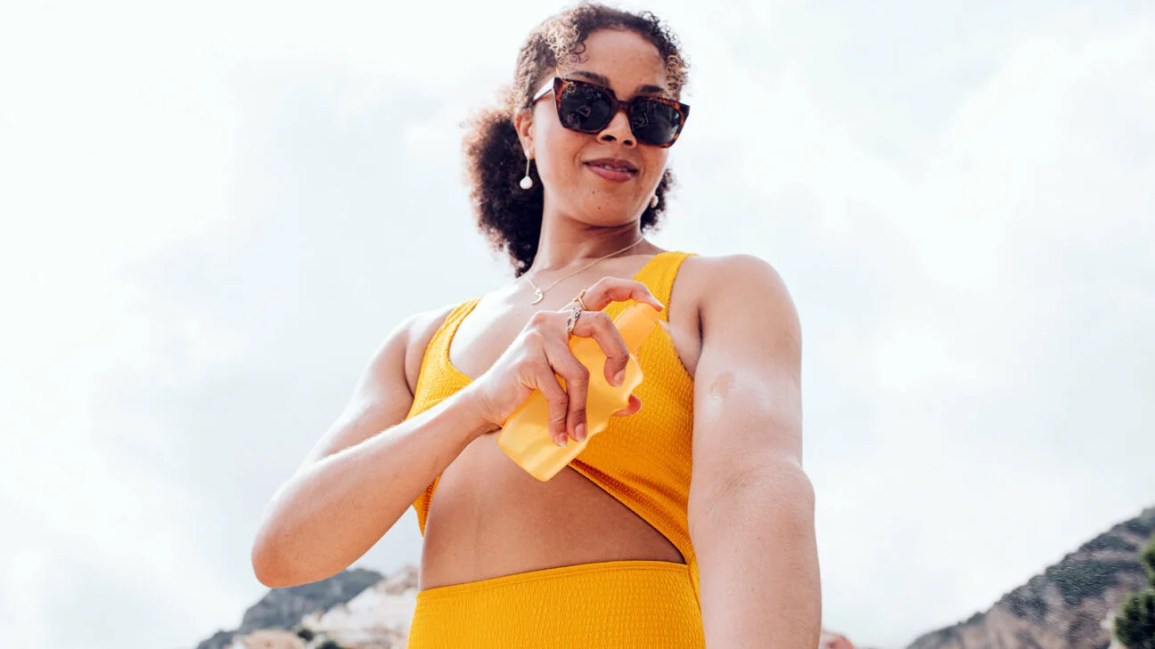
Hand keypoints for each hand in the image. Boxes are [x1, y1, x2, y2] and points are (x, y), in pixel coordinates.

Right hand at [465, 277, 664, 445]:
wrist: (487, 403)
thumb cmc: (532, 391)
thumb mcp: (569, 387)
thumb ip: (601, 390)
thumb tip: (634, 403)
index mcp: (567, 319)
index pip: (603, 290)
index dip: (633, 291)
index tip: (656, 306)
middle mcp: (553, 320)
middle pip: (601, 323)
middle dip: (618, 354)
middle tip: (618, 383)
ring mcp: (538, 337)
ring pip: (579, 371)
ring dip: (583, 408)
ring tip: (580, 433)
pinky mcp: (527, 360)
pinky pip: (558, 393)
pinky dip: (563, 419)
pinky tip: (561, 436)